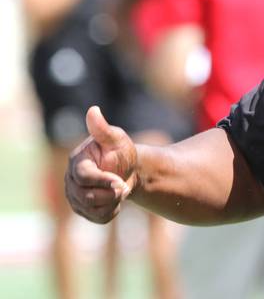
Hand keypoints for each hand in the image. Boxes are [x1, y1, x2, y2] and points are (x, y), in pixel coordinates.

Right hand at [65, 106, 137, 222]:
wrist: (128, 171)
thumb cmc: (121, 152)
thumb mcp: (116, 139)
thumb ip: (103, 129)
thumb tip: (93, 110)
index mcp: (77, 162)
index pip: (84, 177)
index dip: (103, 181)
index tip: (120, 182)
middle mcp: (70, 180)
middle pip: (86, 196)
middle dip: (110, 193)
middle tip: (124, 185)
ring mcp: (74, 196)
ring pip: (91, 209)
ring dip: (112, 202)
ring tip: (120, 189)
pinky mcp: (82, 209)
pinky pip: (97, 218)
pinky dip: (111, 211)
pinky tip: (115, 200)